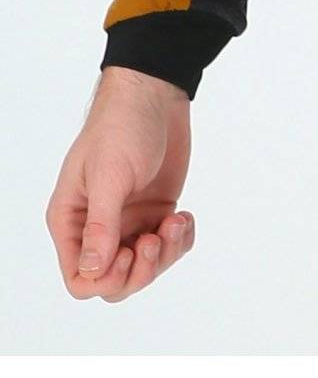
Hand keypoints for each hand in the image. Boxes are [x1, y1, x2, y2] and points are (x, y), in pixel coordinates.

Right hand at [47, 67, 196, 299]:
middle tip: (156, 238)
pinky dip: (181, 241)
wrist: (154, 95)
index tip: (130, 252)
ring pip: (144, 269)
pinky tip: (184, 217)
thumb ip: (102, 226)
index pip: (80, 278)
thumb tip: (92, 272)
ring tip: (176, 221)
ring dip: (166, 254)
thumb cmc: (121, 127)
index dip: (106, 279)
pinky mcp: (155, 213)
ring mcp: (129, 221)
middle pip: (114, 282)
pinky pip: (169, 248)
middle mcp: (98, 228)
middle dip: (141, 270)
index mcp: (73, 220)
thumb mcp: (109, 175)